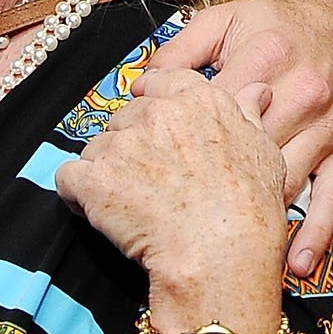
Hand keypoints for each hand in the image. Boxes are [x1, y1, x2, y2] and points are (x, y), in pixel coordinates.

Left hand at [55, 63, 288, 328]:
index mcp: (198, 101)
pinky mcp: (93, 177)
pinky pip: (68, 177)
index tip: (147, 120)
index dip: (150, 99)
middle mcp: (157, 113)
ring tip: (128, 204)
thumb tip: (254, 91)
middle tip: (147, 181)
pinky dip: (76, 195)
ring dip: (104, 171)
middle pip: (125, 118)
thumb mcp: (264, 153)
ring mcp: (122, 144)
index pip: (161, 81)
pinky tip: (97, 212)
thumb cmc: (248, 210)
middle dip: (129, 146)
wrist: (220, 252)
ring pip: (96, 148)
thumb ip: (248, 116)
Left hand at [158, 0, 332, 277]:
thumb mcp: (221, 22)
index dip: (177, 143)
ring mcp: (327, 126)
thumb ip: (178, 53)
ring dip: (255, 220)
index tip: (150, 169)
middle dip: (208, 189)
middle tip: (178, 219)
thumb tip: (138, 87)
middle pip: (247, 154)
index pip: (212, 113)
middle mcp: (301, 94)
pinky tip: (294, 264)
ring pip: (285, 182)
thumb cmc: (271, 24)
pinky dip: (315, 233)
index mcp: (265, 59)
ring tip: (223, 258)